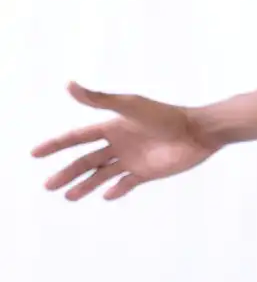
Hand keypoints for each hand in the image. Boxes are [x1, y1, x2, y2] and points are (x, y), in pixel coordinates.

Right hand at [31, 81, 218, 200]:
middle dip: (67, 172)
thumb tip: (68, 84)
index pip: (77, 138)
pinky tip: (106, 196)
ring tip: (69, 196)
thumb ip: (99, 99)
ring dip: (86, 185)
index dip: (56, 145)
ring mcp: (133, 159)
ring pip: (102, 175)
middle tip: (48, 186)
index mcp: (112, 127)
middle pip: (86, 161)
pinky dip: (116, 190)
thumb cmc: (165, 116)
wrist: (197, 132)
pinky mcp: (147, 172)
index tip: (35, 153)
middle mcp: (119, 144)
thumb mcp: (129, 106)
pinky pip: (127, 183)